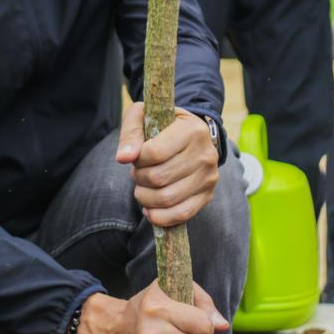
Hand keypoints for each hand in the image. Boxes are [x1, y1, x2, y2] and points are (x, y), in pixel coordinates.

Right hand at [81, 283, 228, 333]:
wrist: (117, 325)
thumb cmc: (149, 303)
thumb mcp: (173, 288)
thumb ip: (203, 302)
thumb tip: (223, 325)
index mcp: (159, 308)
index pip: (204, 326)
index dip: (204, 324)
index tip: (194, 320)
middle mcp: (153, 332)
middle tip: (185, 330)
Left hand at [117, 102, 218, 227]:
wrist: (189, 133)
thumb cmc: (161, 123)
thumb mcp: (143, 116)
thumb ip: (130, 133)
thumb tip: (124, 158)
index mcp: (192, 129)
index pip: (155, 153)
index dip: (138, 160)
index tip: (136, 157)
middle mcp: (206, 153)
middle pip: (159, 178)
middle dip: (139, 178)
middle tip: (136, 173)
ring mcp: (209, 176)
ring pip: (168, 198)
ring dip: (145, 198)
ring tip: (142, 188)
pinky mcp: (208, 194)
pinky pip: (182, 214)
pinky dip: (160, 217)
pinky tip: (150, 209)